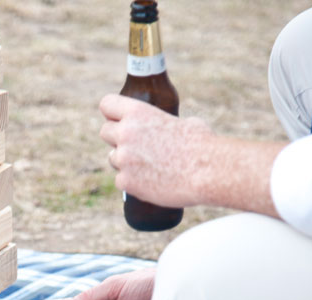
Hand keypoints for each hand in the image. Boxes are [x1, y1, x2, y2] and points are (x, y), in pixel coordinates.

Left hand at [100, 93, 212, 208]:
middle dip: (117, 138)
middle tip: (134, 146)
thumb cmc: (202, 145)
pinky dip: (132, 183)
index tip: (118, 119)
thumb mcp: (184, 122)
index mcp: (138, 113)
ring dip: (125, 162)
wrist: (207, 172)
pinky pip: (121, 181)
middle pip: (105, 132)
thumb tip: (169, 129)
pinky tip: (149, 182)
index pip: (107, 104)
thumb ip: (165, 123)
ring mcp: (123, 159)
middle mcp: (125, 133)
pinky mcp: (126, 182)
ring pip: (112, 158)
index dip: (112, 113)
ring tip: (148, 166)